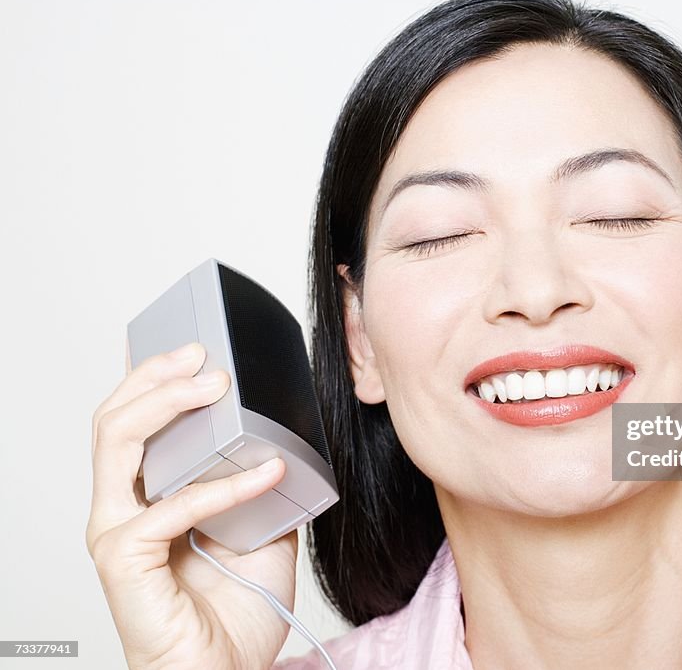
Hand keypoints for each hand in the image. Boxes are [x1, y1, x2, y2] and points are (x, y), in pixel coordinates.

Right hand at [86, 340, 295, 668]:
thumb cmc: (234, 612)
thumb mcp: (264, 529)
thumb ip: (263, 485)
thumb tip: (292, 441)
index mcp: (147, 496)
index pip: (132, 423)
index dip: (150, 378)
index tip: (189, 344)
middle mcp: (121, 508)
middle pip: (114, 419)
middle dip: (156, 376)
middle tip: (201, 353)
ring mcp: (117, 532)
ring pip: (119, 443)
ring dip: (167, 404)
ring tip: (215, 384)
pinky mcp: (124, 561)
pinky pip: (170, 507)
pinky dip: (223, 485)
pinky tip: (268, 472)